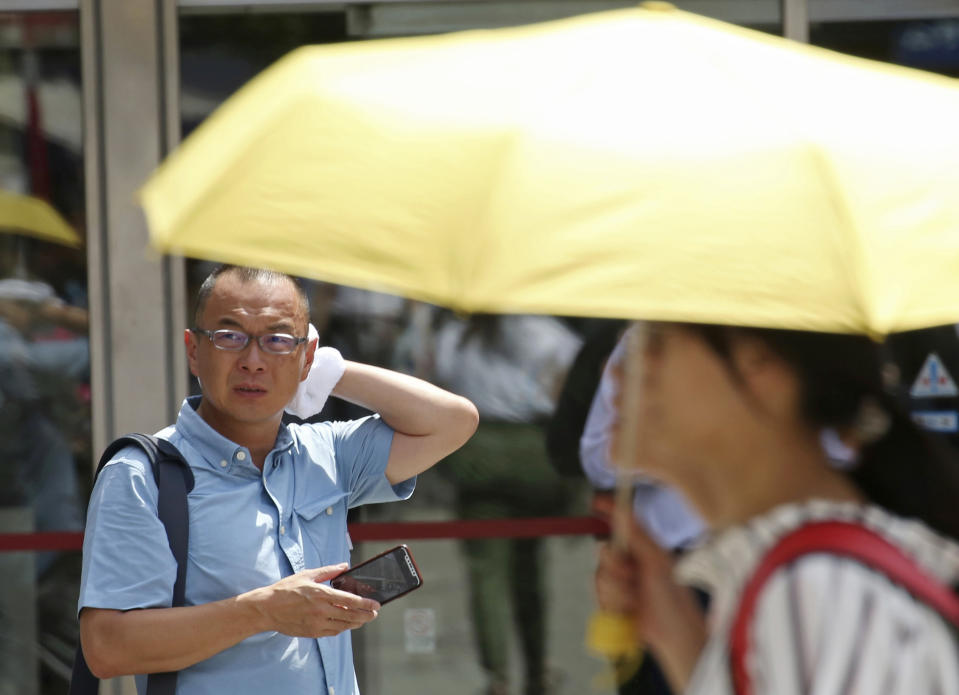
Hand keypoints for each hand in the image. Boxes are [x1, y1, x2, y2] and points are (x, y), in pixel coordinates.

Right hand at [247, 564, 380, 637]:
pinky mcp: (312, 632)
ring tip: (364, 619)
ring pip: (344, 626)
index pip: (350, 600)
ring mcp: (317, 623)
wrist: (267, 609)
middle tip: (374, 614)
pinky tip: (347, 623)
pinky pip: (333, 632)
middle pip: (351, 615)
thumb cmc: (286, 589)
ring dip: (356, 623)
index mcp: (321, 594)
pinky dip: (343, 628)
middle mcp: (321, 610)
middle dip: (366, 615)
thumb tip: (344, 566)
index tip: (376, 605)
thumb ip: (328, 571)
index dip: (366, 604)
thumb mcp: (307, 575)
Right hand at [595, 509, 705, 689]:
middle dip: (615, 567)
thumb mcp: (657, 562)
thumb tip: (621, 512)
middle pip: (604, 551)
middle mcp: (631, 562)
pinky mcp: (614, 600)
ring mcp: (622, 582)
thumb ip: (638, 536)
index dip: (608, 510)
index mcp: (644, 548)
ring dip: (617, 590)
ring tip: (636, 600)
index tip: (595, 502)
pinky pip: (600, 594)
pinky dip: (613, 603)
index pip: (622, 523)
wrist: (673, 635)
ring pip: (600, 575)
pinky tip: (629, 610)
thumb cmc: (673, 597)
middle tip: (632, 577)